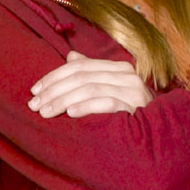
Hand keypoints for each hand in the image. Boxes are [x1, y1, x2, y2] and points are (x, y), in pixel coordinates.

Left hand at [29, 56, 151, 117]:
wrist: (155, 134)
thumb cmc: (125, 112)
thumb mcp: (107, 90)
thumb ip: (90, 73)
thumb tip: (70, 56)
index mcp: (117, 68)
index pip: (79, 66)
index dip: (53, 77)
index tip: (34, 91)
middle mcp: (127, 75)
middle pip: (81, 77)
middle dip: (53, 91)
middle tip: (34, 105)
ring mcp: (132, 90)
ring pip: (90, 89)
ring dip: (63, 100)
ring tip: (45, 112)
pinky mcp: (135, 107)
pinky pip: (106, 103)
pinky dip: (85, 107)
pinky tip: (70, 114)